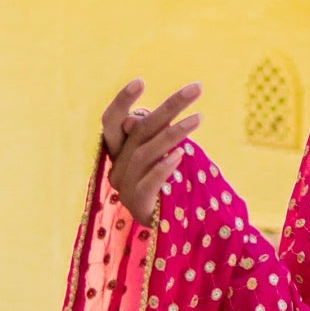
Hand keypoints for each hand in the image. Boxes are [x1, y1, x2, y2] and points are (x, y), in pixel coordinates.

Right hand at [101, 79, 201, 225]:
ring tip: (198, 119)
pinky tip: (180, 155)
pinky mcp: (138, 207)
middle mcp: (117, 168)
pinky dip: (163, 168)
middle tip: (197, 88)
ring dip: (173, 134)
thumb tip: (134, 119)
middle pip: (138, 130)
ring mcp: (125, 189)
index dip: (122, 101)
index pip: (111, 121)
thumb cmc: (167, 187)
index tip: (141, 80)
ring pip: (145, 154)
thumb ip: (151, 137)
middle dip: (169, 107)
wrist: (170, 230)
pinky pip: (148, 183)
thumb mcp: (160, 156)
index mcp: (119, 153)